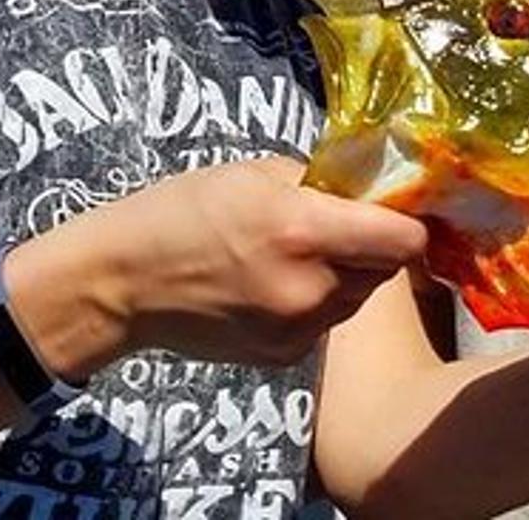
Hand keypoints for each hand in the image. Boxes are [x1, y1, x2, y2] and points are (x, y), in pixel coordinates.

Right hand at [70, 156, 428, 367]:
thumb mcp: (256, 171)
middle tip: (336, 226)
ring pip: (357, 297)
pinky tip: (274, 285)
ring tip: (297, 254)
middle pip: (385, 269)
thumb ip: (321, 182)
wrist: (121, 283)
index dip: (406, 220)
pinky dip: (316, 301)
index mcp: (305, 230)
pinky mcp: (284, 356)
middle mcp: (311, 288)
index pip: (404, 239)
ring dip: (347, 274)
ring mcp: (298, 330)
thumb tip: (368, 188)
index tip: (394, 208)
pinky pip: (325, 321)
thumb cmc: (182, 210)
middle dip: (373, 245)